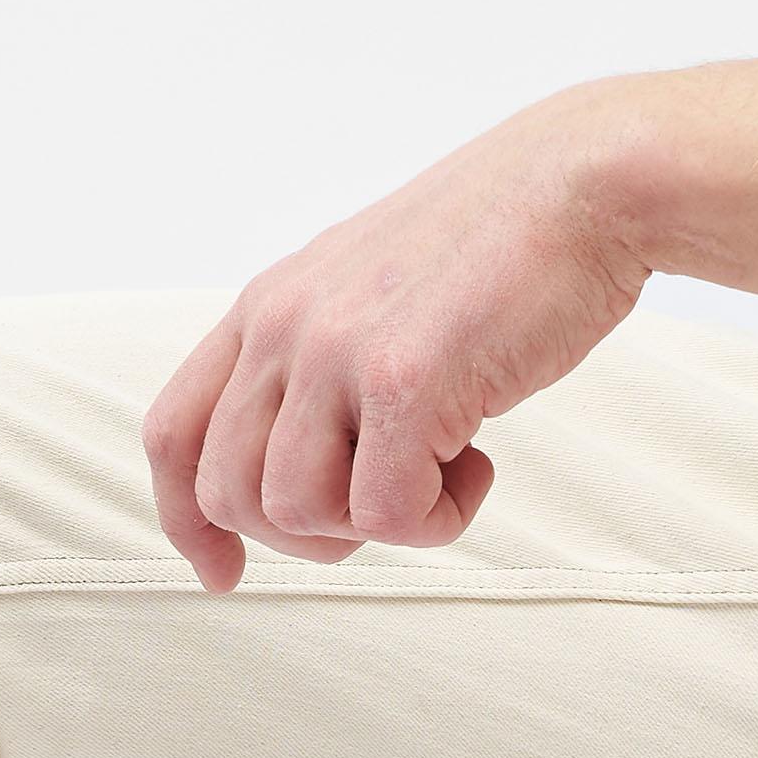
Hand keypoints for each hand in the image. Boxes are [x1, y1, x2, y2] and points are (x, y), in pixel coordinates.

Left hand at [143, 89, 651, 592]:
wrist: (582, 184)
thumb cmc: (498, 250)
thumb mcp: (372, 298)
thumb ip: (321, 366)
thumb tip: (306, 469)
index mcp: (267, 306)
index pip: (174, 431)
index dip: (186, 520)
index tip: (222, 573)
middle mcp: (284, 326)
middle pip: (228, 494)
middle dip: (304, 534)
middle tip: (383, 506)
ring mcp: (337, 351)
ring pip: (298, 512)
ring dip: (375, 523)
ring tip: (441, 470)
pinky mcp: (404, 382)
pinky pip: (388, 517)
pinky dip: (439, 520)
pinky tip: (477, 465)